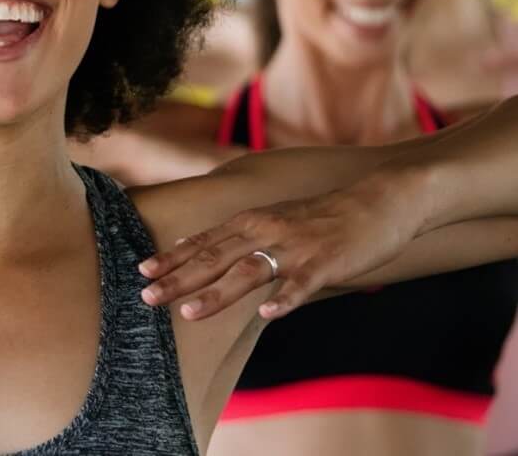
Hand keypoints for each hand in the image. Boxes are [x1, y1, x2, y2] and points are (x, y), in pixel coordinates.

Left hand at [137, 175, 421, 320]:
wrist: (377, 202)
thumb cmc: (322, 217)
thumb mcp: (272, 219)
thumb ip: (237, 236)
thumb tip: (195, 247)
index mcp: (251, 222)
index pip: (202, 242)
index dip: (171, 258)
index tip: (141, 272)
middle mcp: (265, 231)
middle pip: (214, 258)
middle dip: (178, 279)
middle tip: (146, 297)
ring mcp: (294, 247)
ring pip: (248, 272)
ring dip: (216, 294)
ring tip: (189, 313)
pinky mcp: (325, 263)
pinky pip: (301, 284)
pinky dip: (285, 299)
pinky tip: (269, 315)